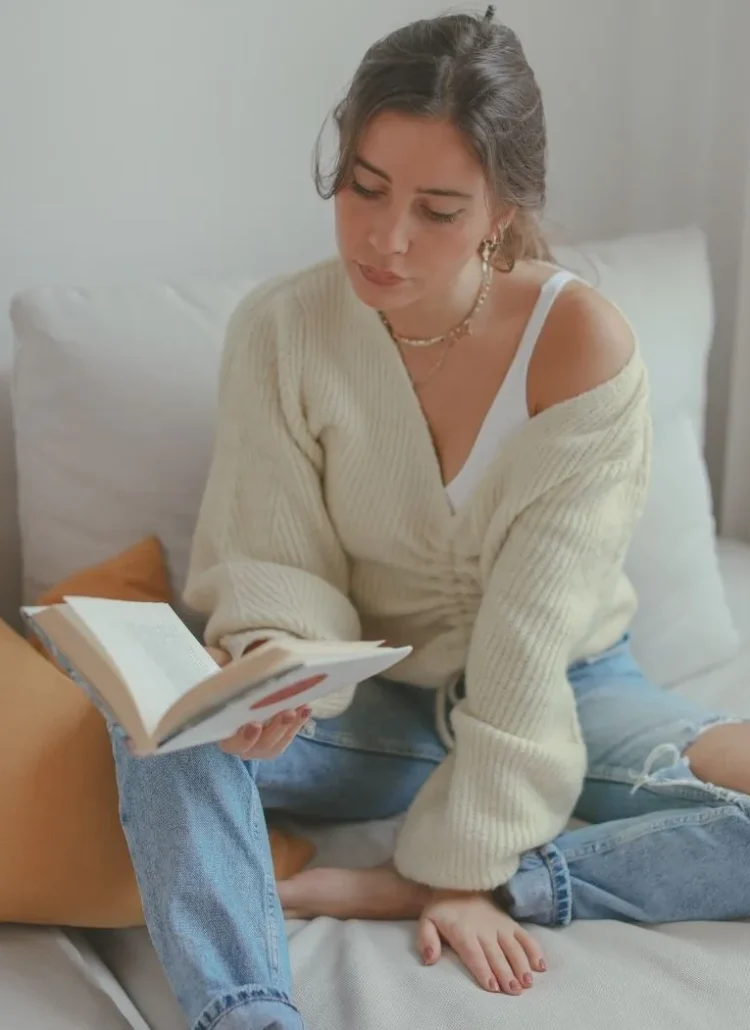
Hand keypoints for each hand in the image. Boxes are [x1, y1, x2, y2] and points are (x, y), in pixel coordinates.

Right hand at [205, 645, 311, 759]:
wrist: (236, 686)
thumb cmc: (225, 683)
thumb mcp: (221, 679)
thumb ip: (225, 678)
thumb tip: (228, 665)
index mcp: (224, 733)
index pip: (233, 744)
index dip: (244, 739)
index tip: (255, 724)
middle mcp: (243, 744)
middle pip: (261, 746)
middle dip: (276, 730)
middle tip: (287, 712)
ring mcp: (261, 743)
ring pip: (277, 744)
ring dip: (290, 726)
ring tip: (300, 707)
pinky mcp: (277, 737)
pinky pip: (289, 735)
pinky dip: (299, 721)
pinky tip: (306, 708)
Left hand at [418, 888, 544, 995]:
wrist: (458, 882)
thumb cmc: (442, 909)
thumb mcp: (427, 921)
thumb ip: (426, 941)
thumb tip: (429, 959)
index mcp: (463, 931)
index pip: (474, 954)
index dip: (483, 970)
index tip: (492, 986)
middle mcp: (483, 929)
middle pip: (496, 954)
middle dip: (506, 973)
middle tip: (514, 990)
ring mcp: (499, 925)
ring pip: (513, 947)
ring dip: (521, 964)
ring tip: (527, 981)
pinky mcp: (509, 922)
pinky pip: (524, 936)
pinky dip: (534, 950)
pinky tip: (540, 965)